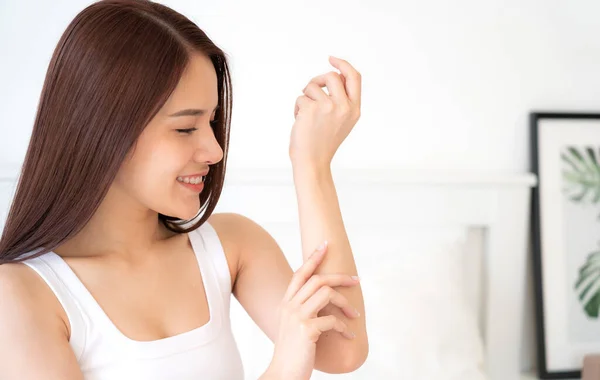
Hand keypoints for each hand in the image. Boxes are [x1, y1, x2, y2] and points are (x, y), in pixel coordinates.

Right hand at [267, 241, 360, 379]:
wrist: (283, 375)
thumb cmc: (292, 353)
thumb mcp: (294, 327)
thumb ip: (305, 311)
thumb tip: (326, 300)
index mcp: (286, 303)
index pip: (300, 273)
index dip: (313, 258)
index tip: (325, 245)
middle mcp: (289, 306)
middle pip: (318, 279)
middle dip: (340, 277)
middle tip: (356, 279)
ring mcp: (297, 317)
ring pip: (327, 294)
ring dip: (345, 304)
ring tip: (355, 317)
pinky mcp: (306, 330)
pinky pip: (332, 321)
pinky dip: (344, 328)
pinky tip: (349, 336)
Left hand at [289, 56, 361, 168]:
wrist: (312, 161)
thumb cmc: (323, 142)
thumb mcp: (342, 121)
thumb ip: (343, 99)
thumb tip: (334, 75)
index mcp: (354, 109)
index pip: (354, 77)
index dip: (343, 64)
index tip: (331, 59)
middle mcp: (344, 106)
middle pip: (331, 76)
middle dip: (317, 79)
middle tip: (310, 90)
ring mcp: (328, 107)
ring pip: (312, 86)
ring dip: (305, 98)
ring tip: (306, 115)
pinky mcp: (311, 109)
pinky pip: (301, 97)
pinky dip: (297, 108)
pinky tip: (300, 122)